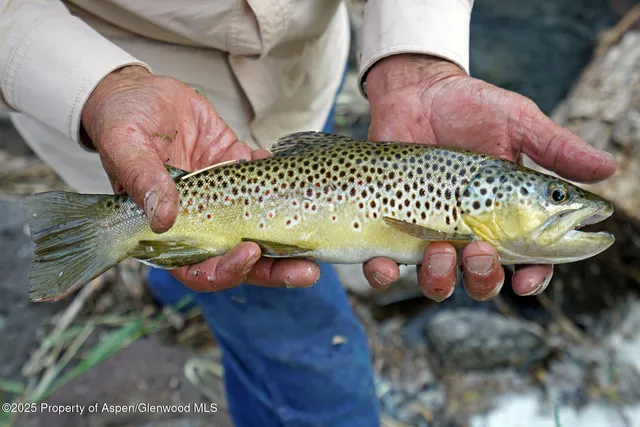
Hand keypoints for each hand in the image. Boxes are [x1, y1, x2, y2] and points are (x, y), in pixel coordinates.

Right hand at [82, 65, 319, 290]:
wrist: (140, 93)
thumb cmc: (122, 121)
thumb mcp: (126, 146)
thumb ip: (143, 180)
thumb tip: (164, 218)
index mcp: (168, 230)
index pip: (198, 268)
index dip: (224, 271)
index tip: (248, 253)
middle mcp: (203, 222)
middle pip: (240, 259)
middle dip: (273, 270)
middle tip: (306, 271)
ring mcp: (226, 199)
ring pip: (261, 230)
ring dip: (290, 241)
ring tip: (318, 245)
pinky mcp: (240, 172)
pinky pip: (269, 184)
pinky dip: (288, 186)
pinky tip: (301, 180)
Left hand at [362, 54, 615, 301]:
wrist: (417, 92)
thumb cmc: (471, 107)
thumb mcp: (517, 122)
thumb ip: (556, 148)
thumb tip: (608, 170)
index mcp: (506, 215)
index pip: (526, 260)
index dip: (531, 277)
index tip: (527, 278)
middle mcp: (469, 232)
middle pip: (482, 280)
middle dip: (483, 278)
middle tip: (479, 250)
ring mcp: (428, 233)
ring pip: (437, 282)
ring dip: (440, 279)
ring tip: (438, 250)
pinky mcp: (391, 227)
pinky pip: (385, 267)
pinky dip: (383, 274)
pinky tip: (382, 263)